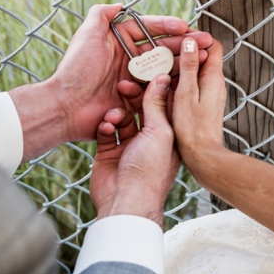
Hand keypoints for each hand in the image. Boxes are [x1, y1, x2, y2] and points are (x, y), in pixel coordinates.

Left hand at [51, 4, 211, 141]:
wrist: (65, 106)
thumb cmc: (76, 69)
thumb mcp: (87, 34)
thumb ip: (101, 14)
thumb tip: (119, 3)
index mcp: (120, 42)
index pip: (149, 30)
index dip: (168, 26)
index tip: (184, 26)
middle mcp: (129, 60)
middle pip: (162, 49)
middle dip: (184, 44)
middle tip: (206, 42)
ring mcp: (134, 81)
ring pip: (165, 68)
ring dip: (185, 63)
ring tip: (203, 59)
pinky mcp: (136, 101)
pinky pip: (159, 90)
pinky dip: (175, 85)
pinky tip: (190, 80)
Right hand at [90, 74, 179, 226]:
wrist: (126, 203)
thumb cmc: (150, 172)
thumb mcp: (159, 132)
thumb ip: (157, 105)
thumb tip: (162, 78)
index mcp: (167, 134)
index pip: (163, 104)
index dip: (155, 87)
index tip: (147, 70)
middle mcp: (149, 139)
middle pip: (140, 108)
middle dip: (132, 96)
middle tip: (123, 84)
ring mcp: (129, 145)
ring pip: (122, 117)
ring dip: (117, 112)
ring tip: (114, 115)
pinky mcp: (109, 152)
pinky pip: (106, 131)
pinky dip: (105, 125)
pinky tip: (106, 126)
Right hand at [171, 37, 226, 178]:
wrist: (201, 158)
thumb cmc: (193, 129)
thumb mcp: (186, 93)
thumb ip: (189, 67)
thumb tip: (191, 41)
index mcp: (213, 77)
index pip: (211, 45)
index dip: (196, 37)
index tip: (177, 35)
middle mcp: (213, 83)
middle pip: (199, 57)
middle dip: (180, 51)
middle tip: (159, 50)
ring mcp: (206, 94)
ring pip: (190, 72)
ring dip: (174, 67)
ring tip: (153, 67)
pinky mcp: (198, 104)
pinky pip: (187, 85)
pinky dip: (174, 82)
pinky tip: (157, 86)